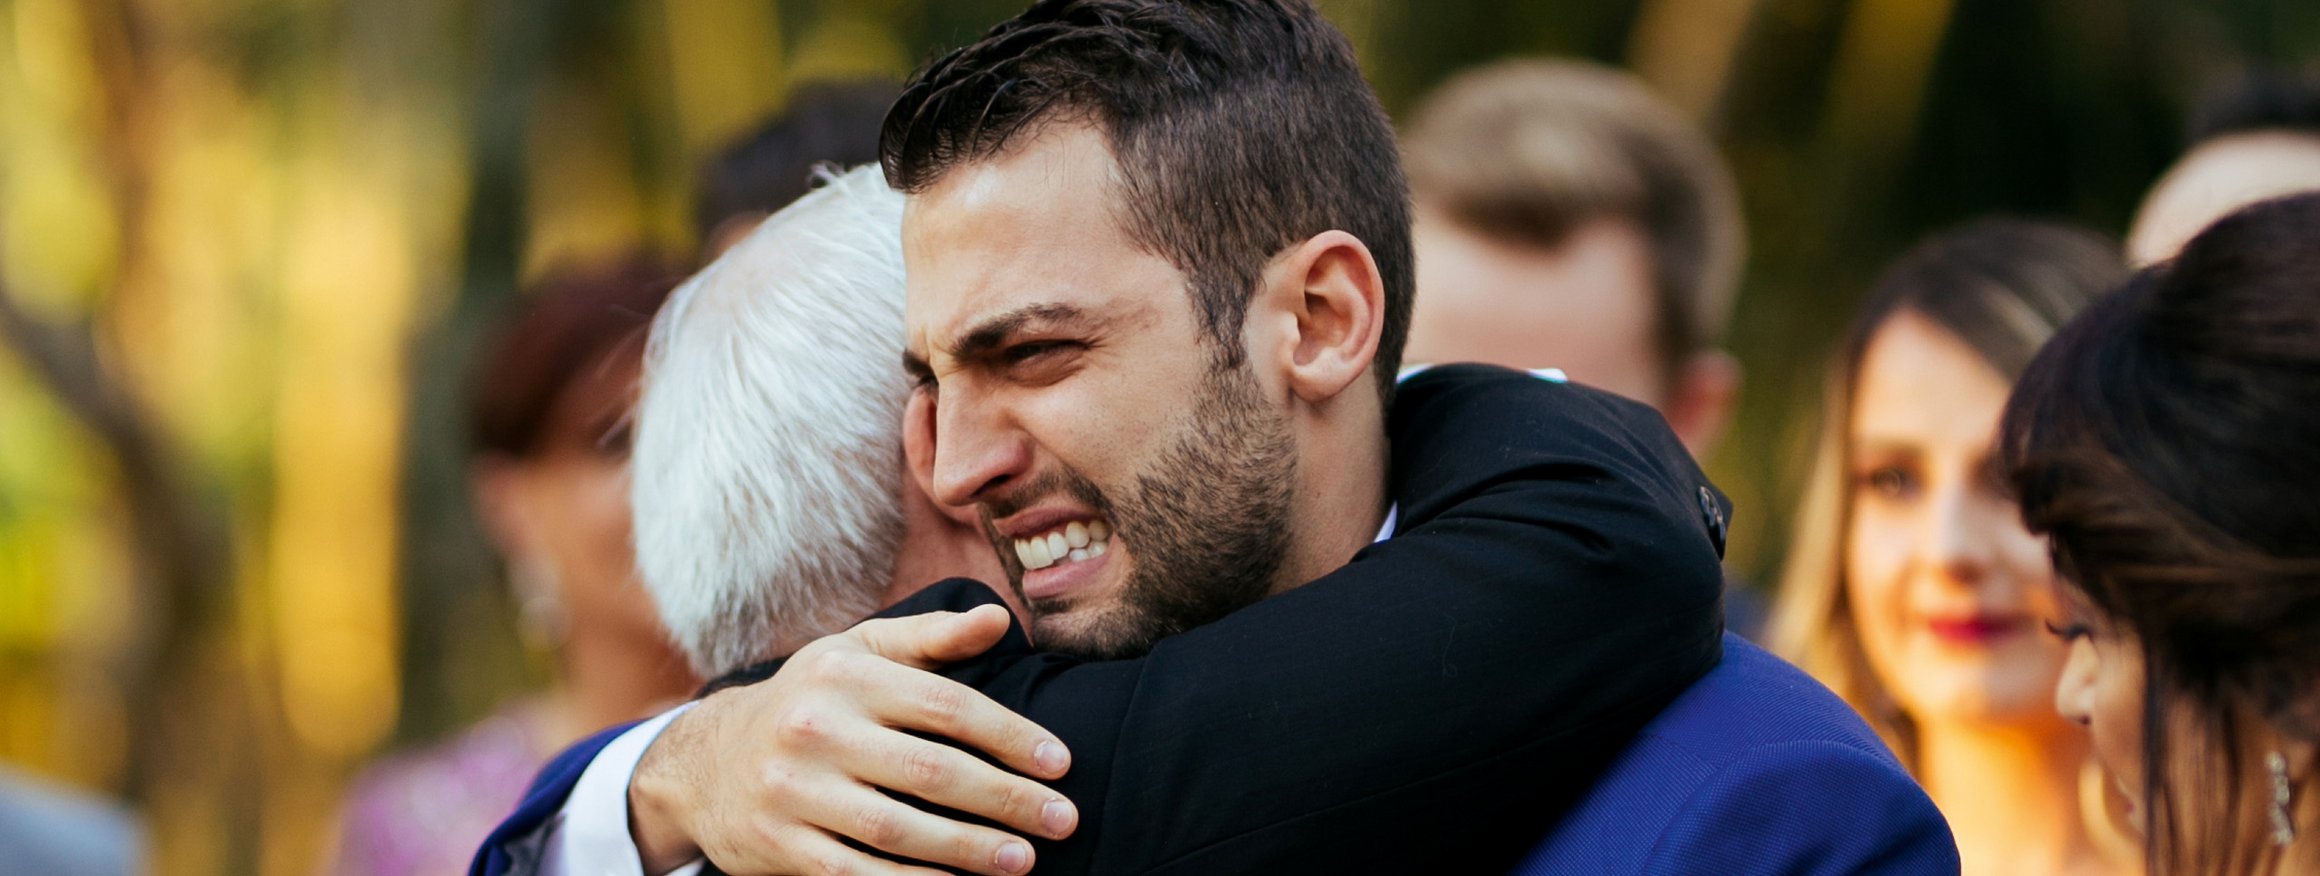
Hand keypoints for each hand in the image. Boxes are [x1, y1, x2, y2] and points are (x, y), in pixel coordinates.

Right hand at [629, 604, 1079, 874]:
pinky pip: (856, 873)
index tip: (1061, 763)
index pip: (947, 706)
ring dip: (970, 849)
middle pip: (932, 770)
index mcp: (846, 676)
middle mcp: (816, 729)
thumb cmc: (808, 702)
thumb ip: (931, 639)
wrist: (704, 763)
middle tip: (1063, 820)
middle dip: (1007, 799)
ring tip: (1024, 860)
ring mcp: (793, 791)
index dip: (1011, 736)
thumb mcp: (857, 653)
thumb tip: (1002, 620)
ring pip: (899, 828)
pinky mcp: (779, 845)